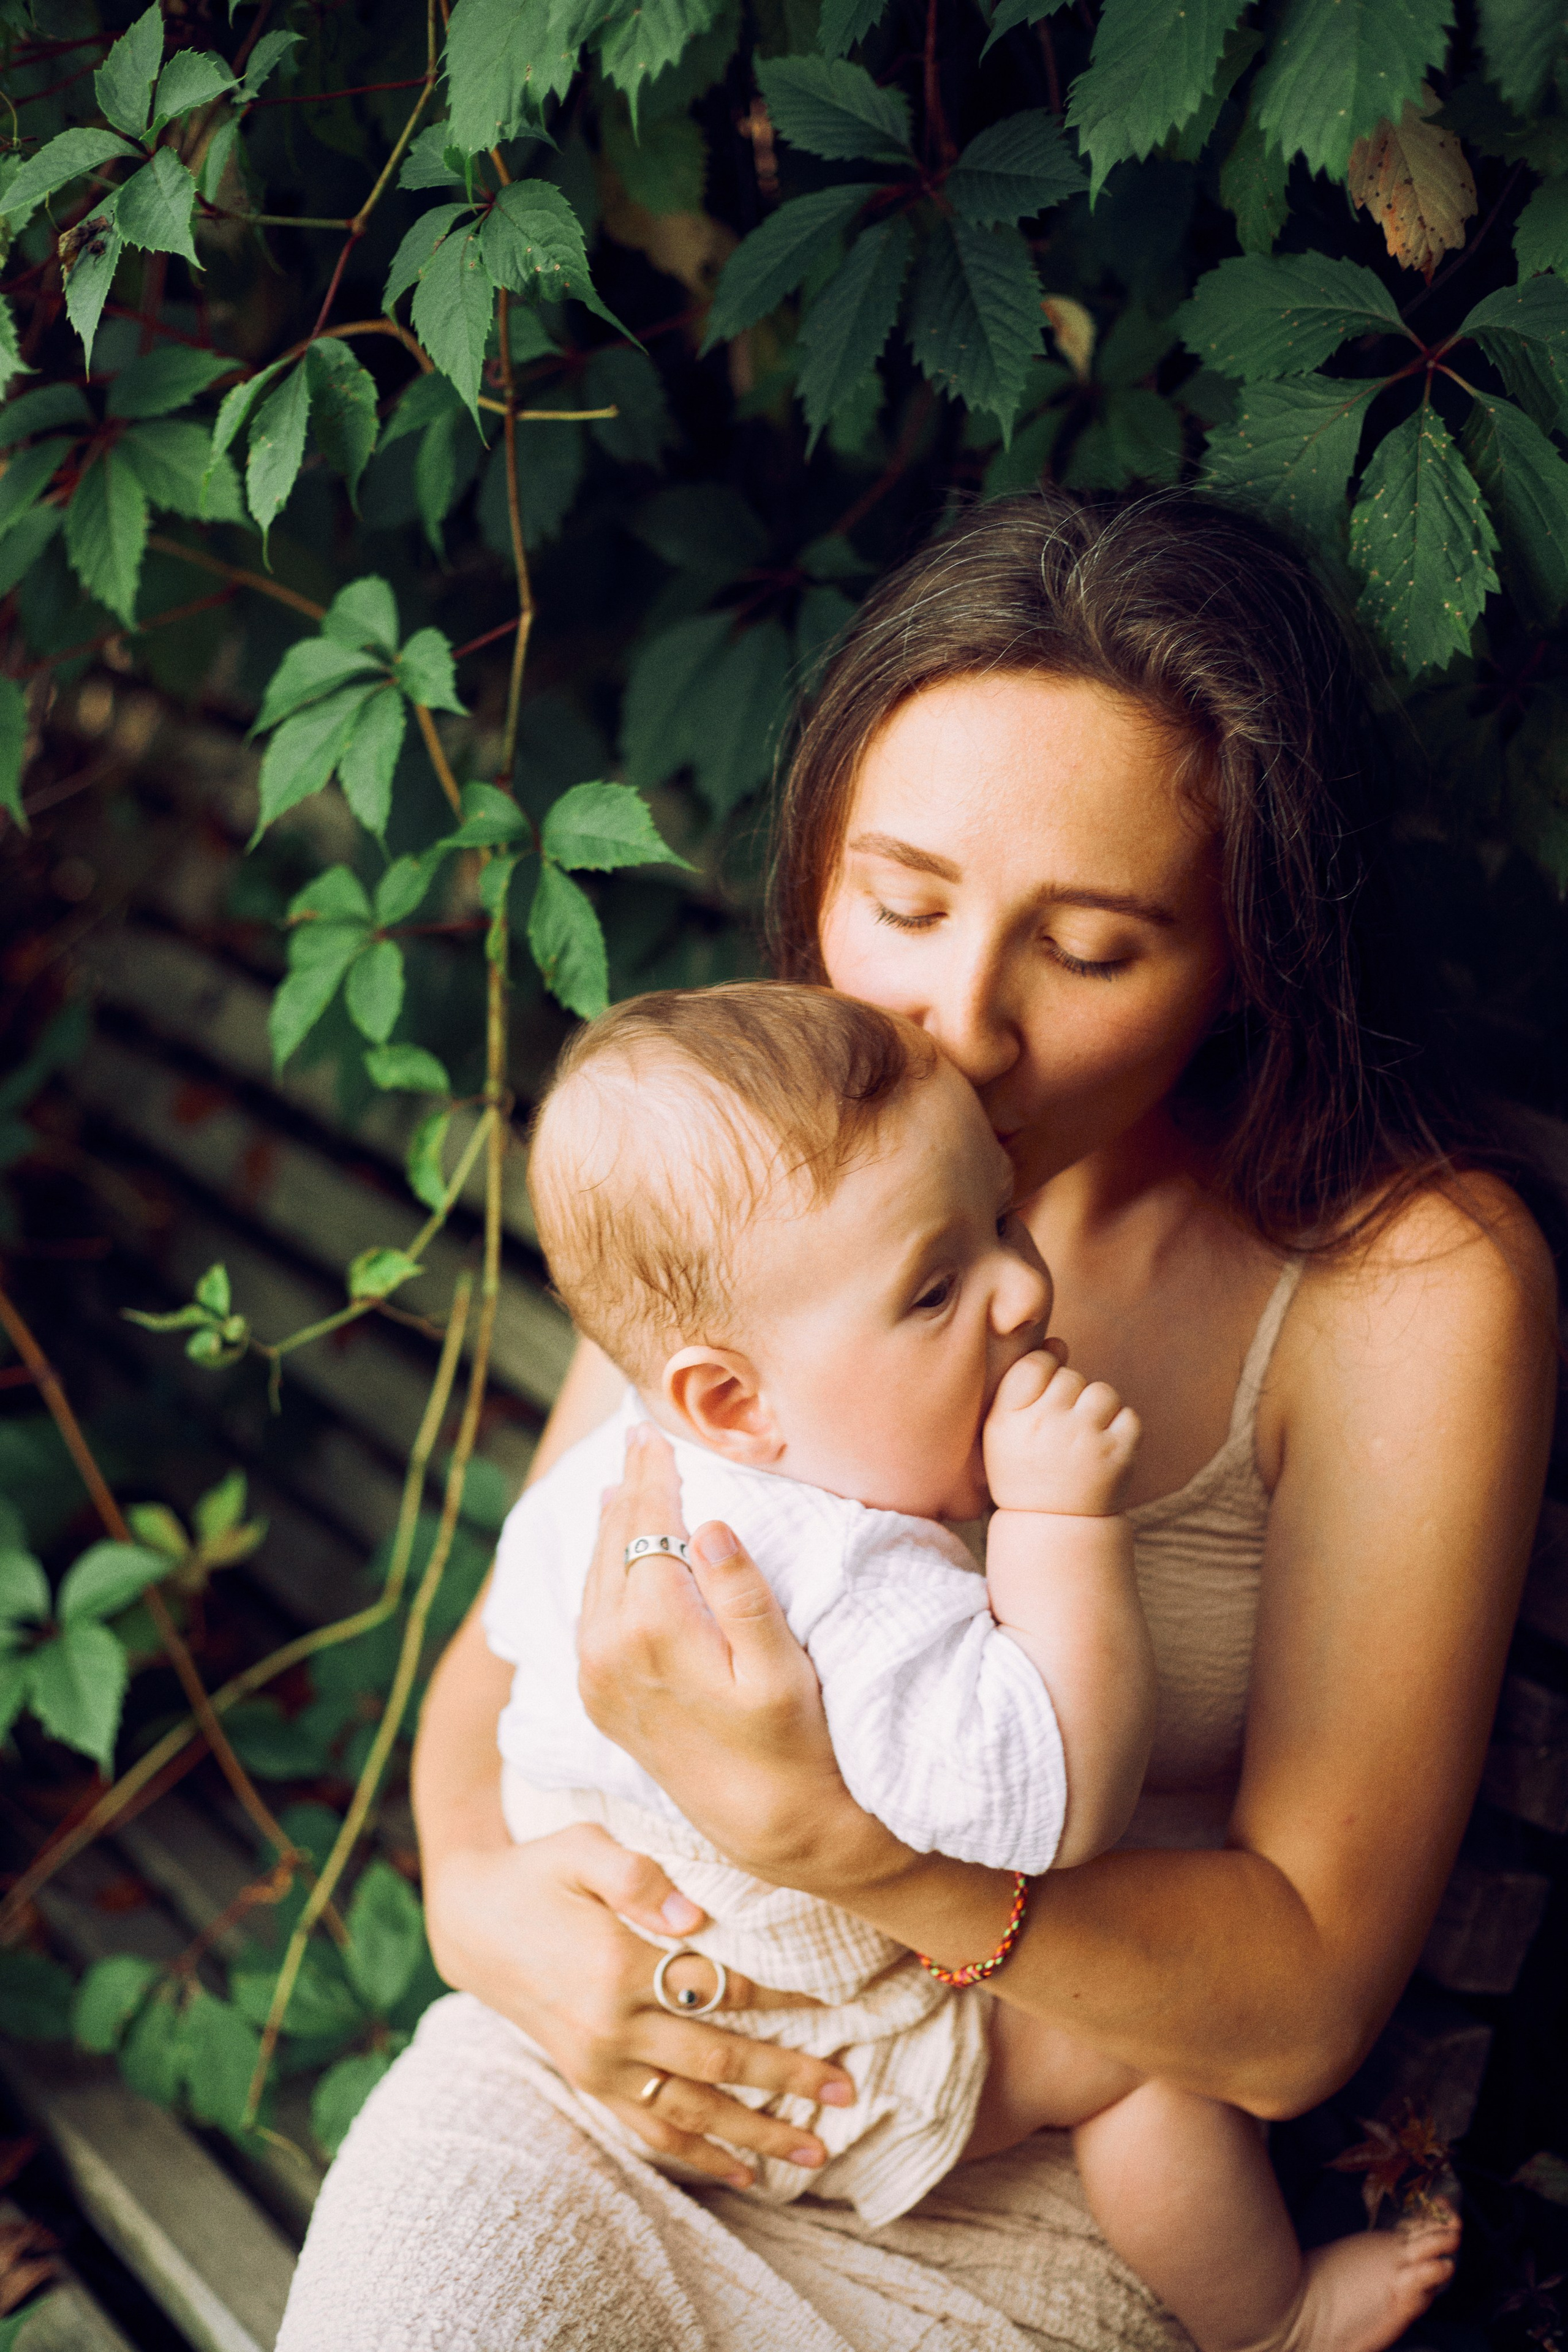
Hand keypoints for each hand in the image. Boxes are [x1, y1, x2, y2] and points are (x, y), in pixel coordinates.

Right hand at [421, 1822, 855, 2185]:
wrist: (471, 1921)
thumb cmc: (538, 1871)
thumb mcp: (582, 1847)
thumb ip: (639, 1877)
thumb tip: (697, 1917)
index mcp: (617, 1965)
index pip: (720, 1988)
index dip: (782, 1997)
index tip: (834, 2002)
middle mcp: (609, 2026)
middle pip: (716, 2061)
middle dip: (787, 2079)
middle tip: (847, 2092)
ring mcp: (597, 2063)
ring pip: (689, 2111)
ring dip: (754, 2133)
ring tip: (813, 2150)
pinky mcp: (587, 2081)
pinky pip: (648, 2129)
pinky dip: (697, 2154)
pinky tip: (742, 2172)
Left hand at [577, 1423, 903, 1894]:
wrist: (769, 1827)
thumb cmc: (792, 1742)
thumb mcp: (781, 1665)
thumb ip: (743, 1592)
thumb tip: (708, 1525)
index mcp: (651, 1631)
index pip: (646, 1529)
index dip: (652, 1477)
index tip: (652, 1434)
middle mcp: (608, 1652)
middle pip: (612, 1546)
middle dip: (627, 1490)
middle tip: (636, 1440)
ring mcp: (596, 1678)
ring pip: (594, 1578)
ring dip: (609, 1527)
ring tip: (622, 1483)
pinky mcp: (598, 1699)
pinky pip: (589, 1615)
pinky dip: (600, 1572)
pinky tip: (611, 1553)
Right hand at [983, 1349, 1139, 1515]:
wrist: (1053, 1524)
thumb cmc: (1025, 1467)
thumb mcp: (1004, 1428)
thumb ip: (1025, 1381)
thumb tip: (1059, 1343)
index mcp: (1010, 1418)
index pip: (1036, 1363)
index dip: (1044, 1373)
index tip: (1042, 1400)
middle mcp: (1046, 1426)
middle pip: (1071, 1377)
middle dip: (1070, 1396)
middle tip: (1061, 1431)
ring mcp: (1085, 1440)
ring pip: (1103, 1392)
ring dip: (1098, 1409)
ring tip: (1085, 1437)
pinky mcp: (1119, 1455)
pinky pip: (1129, 1416)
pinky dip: (1121, 1429)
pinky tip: (1104, 1448)